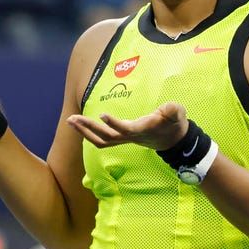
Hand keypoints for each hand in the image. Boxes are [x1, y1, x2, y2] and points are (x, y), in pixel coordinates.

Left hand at [67, 102, 188, 150]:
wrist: (174, 139)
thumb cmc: (174, 124)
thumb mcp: (178, 114)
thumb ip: (173, 111)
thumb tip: (169, 108)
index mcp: (142, 130)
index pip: (126, 129)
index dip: (114, 124)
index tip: (102, 114)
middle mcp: (131, 137)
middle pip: (106, 137)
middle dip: (89, 128)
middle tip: (73, 118)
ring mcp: (125, 139)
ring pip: (101, 140)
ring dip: (85, 131)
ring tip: (71, 121)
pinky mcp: (123, 137)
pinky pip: (103, 139)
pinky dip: (90, 132)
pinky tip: (81, 124)